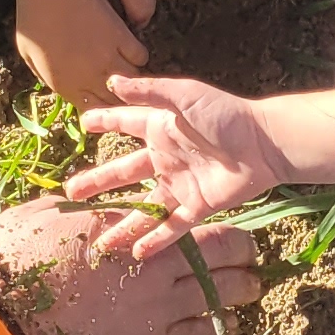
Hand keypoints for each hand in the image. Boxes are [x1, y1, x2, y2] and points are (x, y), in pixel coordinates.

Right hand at [0, 194, 258, 334]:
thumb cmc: (12, 274)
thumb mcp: (31, 221)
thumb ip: (59, 209)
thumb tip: (67, 202)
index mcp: (124, 226)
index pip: (177, 214)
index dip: (196, 216)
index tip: (206, 219)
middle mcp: (153, 263)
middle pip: (220, 247)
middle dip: (241, 249)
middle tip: (250, 253)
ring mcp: (161, 306)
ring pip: (225, 290)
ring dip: (243, 287)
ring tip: (252, 288)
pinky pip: (207, 333)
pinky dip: (222, 327)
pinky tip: (227, 325)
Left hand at [12, 0, 141, 117]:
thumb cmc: (33, 20)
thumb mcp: (29, 55)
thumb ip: (45, 74)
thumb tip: (54, 81)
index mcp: (66, 85)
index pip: (90, 110)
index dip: (99, 108)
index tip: (103, 102)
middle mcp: (91, 79)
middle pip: (115, 102)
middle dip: (119, 100)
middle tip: (122, 92)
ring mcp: (110, 60)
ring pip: (132, 82)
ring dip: (131, 79)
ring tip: (128, 72)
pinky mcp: (124, 39)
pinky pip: (139, 56)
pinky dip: (136, 55)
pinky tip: (130, 49)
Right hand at [67, 73, 290, 257]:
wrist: (263, 144)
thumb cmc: (225, 114)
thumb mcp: (183, 96)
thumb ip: (148, 92)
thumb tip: (112, 81)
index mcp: (160, 128)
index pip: (125, 124)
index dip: (104, 123)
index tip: (82, 124)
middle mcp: (165, 158)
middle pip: (124, 173)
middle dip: (98, 183)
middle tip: (71, 193)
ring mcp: (179, 185)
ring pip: (143, 207)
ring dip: (123, 223)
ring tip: (99, 240)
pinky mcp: (197, 207)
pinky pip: (172, 226)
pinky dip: (155, 240)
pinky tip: (136, 253)